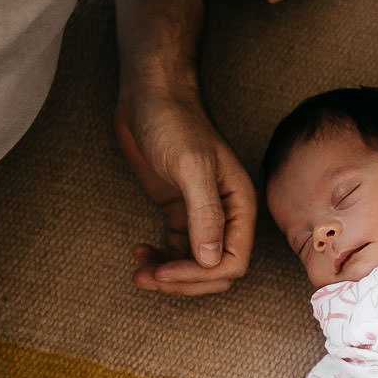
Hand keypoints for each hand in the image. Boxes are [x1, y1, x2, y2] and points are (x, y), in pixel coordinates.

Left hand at [115, 85, 254, 295]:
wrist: (149, 96)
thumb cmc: (173, 122)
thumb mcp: (191, 166)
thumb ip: (205, 213)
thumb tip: (211, 260)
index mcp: (239, 205)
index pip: (233, 261)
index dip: (200, 275)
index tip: (165, 271)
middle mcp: (225, 215)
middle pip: (213, 270)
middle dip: (182, 281)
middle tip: (147, 277)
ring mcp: (200, 215)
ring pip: (193, 265)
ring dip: (168, 275)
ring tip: (138, 271)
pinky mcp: (178, 212)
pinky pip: (176, 251)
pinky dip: (160, 259)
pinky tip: (139, 251)